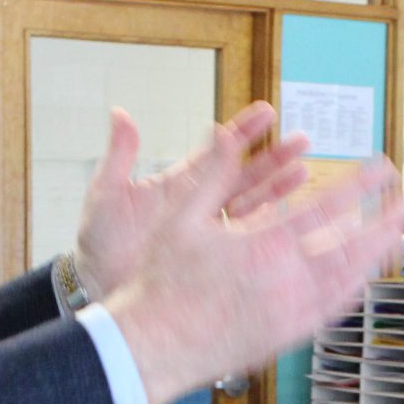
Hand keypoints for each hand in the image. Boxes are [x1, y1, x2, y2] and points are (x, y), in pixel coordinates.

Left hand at [73, 102, 307, 297]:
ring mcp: (208, 233)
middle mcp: (200, 205)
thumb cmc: (99, 247)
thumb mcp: (106, 198)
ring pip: (254, 206)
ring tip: (305, 173)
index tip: (267, 113)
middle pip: (246, 175)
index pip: (218, 152)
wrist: (100, 291)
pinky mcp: (213, 260)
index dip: (244, 132)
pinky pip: (247, 243)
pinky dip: (270, 231)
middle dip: (275, 157)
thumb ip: (119, 158)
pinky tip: (289, 222)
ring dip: (279, 189)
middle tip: (302, 140)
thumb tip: (120, 115)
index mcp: (179, 184)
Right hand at [100, 128, 403, 403]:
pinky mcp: (287, 336)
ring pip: (349, 282)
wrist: (154, 347)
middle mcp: (287, 281)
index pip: (327, 208)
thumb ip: (212, 173)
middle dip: (384, 223)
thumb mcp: (181, 218)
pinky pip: (333, 310)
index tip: (383, 168)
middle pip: (352, 248)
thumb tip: (224, 131)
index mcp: (265, 246)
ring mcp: (292, 313)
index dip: (360, 186)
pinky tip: (362, 277)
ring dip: (375, 256)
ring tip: (395, 237)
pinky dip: (353, 288)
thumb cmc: (161, 283)